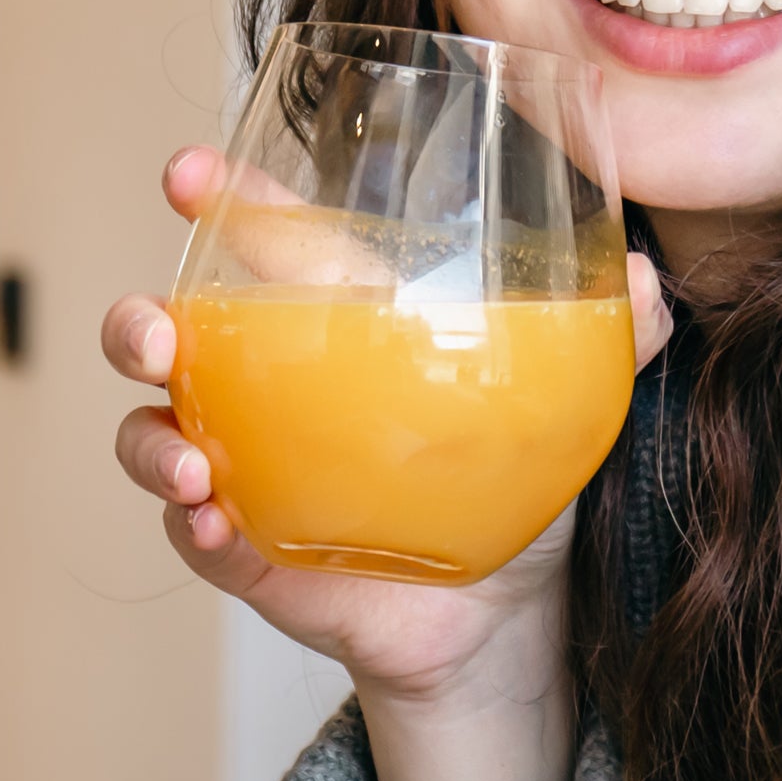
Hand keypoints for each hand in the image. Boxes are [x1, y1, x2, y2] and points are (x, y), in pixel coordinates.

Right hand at [106, 145, 671, 705]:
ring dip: (150, 440)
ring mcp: (248, 469)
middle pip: (171, 335)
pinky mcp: (249, 551)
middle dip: (138, 323)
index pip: (266, 248)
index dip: (224, 204)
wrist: (505, 609)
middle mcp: (268, 388)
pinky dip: (193, 527)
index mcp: (334, 327)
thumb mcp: (567, 399)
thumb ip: (612, 335)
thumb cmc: (511, 474)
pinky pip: (195, 536)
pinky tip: (215, 520)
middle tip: (155, 330)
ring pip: (152, 436)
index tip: (190, 171)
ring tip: (191, 461)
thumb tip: (642, 277)